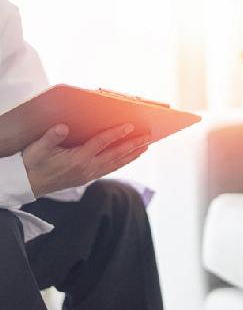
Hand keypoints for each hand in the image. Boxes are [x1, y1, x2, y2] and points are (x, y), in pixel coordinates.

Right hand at [23, 123, 150, 196]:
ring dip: (132, 155)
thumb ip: (50, 138)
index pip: (101, 144)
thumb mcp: (36, 150)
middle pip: (115, 155)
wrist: (27, 184)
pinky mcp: (88, 177)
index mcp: (76, 160)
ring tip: (146, 146)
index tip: (130, 126)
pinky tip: (130, 156)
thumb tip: (62, 127)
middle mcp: (87, 169)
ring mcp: (89, 174)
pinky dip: (123, 161)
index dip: (116, 134)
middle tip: (149, 137)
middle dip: (133, 145)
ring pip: (116, 164)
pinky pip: (110, 168)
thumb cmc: (31, 163)